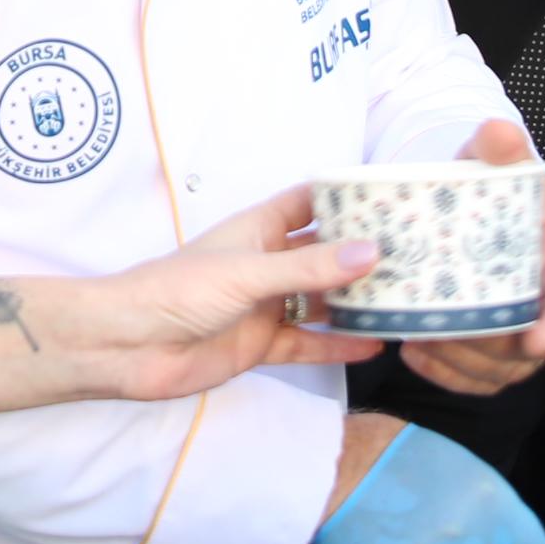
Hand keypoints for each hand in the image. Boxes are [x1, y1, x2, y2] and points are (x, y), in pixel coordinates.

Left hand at [74, 200, 383, 401]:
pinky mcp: (259, 344)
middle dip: (362, 255)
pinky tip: (374, 347)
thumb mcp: (249, 273)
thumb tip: (372, 253)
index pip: (308, 202)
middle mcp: (266, 264)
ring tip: (406, 301)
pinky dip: (337, 346)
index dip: (345, 197)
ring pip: (320, 301)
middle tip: (416, 255)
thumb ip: (309, 268)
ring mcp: (264, 306)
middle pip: (323, 255)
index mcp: (258, 230)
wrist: (128, 346)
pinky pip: (307, 343)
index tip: (392, 196)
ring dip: (355, 302)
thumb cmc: (177, 291)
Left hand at [400, 123, 544, 396]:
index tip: (534, 339)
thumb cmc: (498, 185)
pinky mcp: (498, 349)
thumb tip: (497, 131)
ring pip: (504, 367)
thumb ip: (501, 149)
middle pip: (533, 342)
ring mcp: (528, 329)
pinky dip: (447, 374)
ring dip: (461, 363)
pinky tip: (414, 355)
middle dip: (490, 348)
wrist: (478, 204)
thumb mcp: (499, 163)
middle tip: (443, 334)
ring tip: (419, 341)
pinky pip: (479, 377)